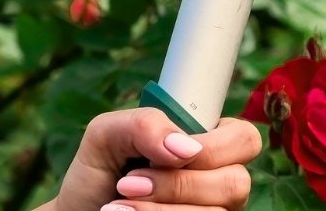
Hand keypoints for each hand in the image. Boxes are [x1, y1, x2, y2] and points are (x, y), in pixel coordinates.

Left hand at [47, 109, 260, 210]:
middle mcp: (219, 180)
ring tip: (120, 202)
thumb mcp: (107, 133)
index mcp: (207, 141)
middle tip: (132, 181)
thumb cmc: (100, 168)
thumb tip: (187, 147)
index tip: (169, 153)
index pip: (244, 138)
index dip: (213, 147)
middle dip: (179, 183)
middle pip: (236, 182)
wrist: (81, 210)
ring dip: (159, 208)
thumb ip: (146, 124)